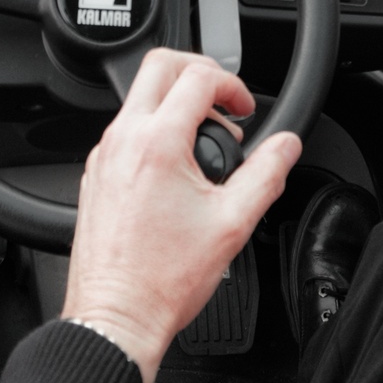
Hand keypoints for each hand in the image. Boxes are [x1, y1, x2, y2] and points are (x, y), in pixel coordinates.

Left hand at [62, 49, 299, 382]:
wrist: (116, 316)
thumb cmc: (163, 279)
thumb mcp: (233, 223)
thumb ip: (266, 174)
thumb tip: (286, 146)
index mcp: (157, 143)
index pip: (198, 78)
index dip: (233, 85)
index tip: (246, 110)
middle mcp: (123, 140)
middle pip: (159, 67)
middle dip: (199, 73)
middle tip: (224, 103)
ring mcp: (104, 156)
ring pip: (140, 99)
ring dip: (177, 106)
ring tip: (207, 147)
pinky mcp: (95, 175)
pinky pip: (126, 131)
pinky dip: (156, 132)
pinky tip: (178, 171)